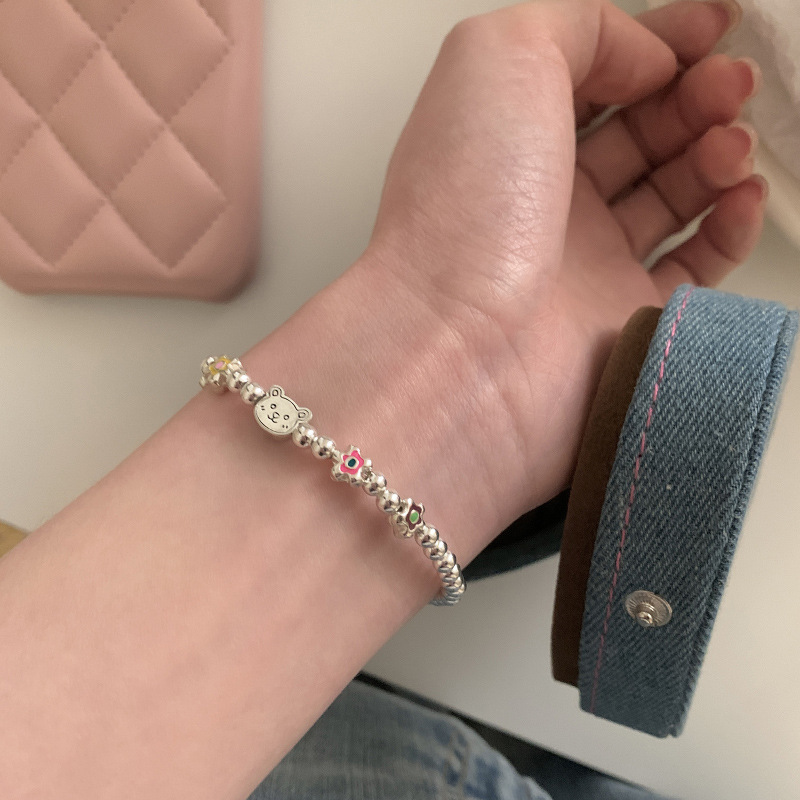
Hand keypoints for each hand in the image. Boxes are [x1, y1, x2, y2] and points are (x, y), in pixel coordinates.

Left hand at [351, 0, 762, 542]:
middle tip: (727, 84)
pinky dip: (729, 227)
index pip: (594, 74)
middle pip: (639, 132)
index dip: (658, 41)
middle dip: (695, 94)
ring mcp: (584, 264)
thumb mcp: (499, 58)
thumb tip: (642, 56)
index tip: (714, 24)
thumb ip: (575, 29)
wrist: (459, 353)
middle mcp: (542, 201)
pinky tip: (740, 197)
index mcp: (506, 138)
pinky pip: (693, 268)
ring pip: (671, 194)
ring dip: (715, 153)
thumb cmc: (462, 215)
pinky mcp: (623, 320)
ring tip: (728, 143)